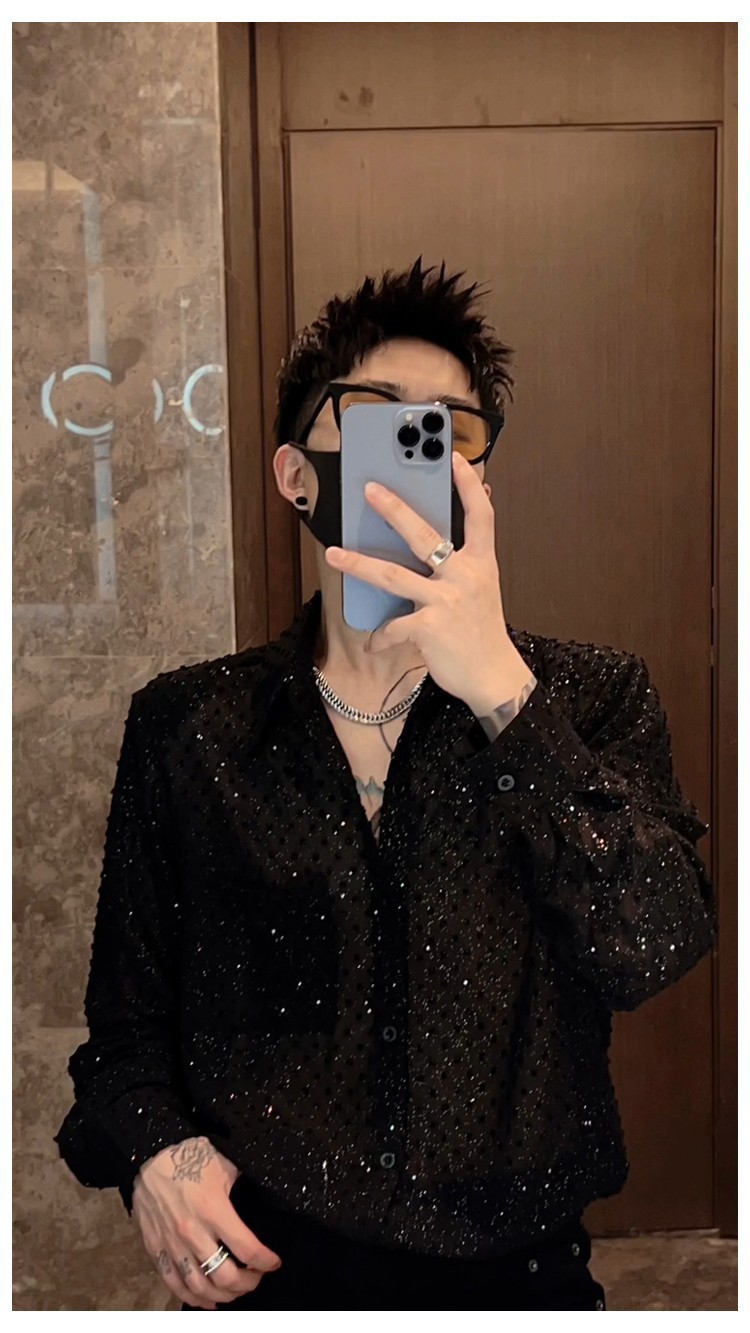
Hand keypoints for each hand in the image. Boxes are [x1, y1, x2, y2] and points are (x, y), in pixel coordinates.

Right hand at [132, 1136, 282, 1309]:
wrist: (149, 1155)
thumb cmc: (189, 1156)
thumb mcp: (224, 1163)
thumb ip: (243, 1182)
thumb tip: (265, 1190)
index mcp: (213, 1209)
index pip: (246, 1248)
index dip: (265, 1261)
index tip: (274, 1263)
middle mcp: (192, 1232)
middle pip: (224, 1276)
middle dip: (247, 1283)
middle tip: (256, 1278)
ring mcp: (172, 1243)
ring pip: (200, 1287)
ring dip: (222, 1295)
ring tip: (234, 1291)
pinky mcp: (156, 1248)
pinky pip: (174, 1283)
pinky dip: (192, 1297)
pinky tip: (206, 1299)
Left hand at [325, 451, 534, 716]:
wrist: (494, 676)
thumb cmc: (482, 632)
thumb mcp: (483, 589)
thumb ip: (468, 561)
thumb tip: (456, 538)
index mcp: (481, 564)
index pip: (479, 516)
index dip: (468, 485)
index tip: (455, 458)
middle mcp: (464, 577)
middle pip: (424, 535)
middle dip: (394, 510)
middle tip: (369, 489)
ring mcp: (445, 602)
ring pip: (393, 576)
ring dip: (359, 564)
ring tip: (334, 553)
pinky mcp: (429, 628)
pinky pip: (393, 627)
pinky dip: (380, 637)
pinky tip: (373, 644)